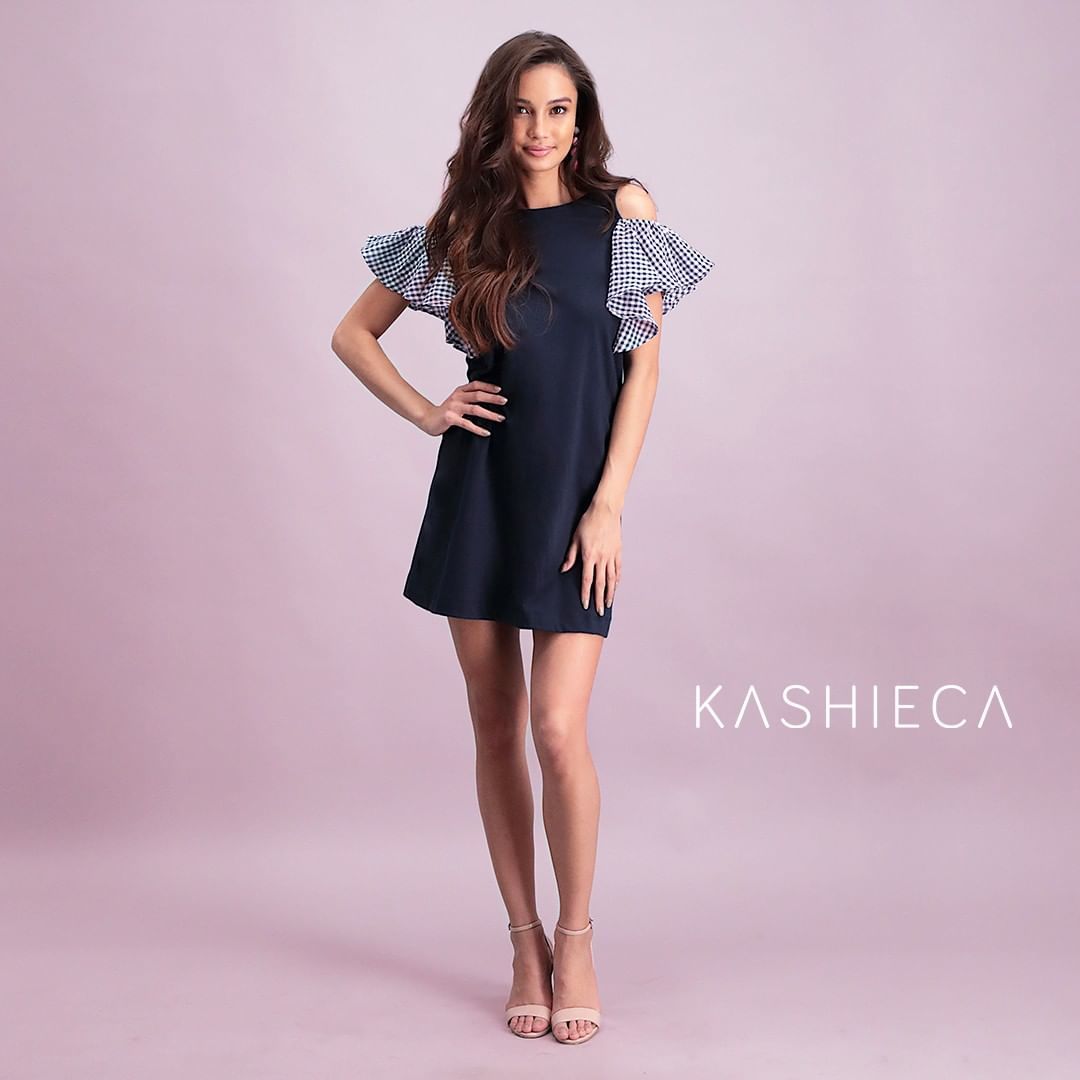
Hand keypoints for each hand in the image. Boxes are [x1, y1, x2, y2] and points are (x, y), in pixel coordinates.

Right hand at [417, 380, 507, 436]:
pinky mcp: (451, 418)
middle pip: (478, 395)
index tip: (499, 390)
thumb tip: (489, 400)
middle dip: (492, 398)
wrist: (428, 419)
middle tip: (504, 401)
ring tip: (500, 418)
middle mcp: (457, 397)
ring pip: (475, 409)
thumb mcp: (457, 401)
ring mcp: (453, 408)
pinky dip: (478, 429)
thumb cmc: (445, 412)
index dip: (488, 386)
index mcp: (459, 391)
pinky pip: (467, 424)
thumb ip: (469, 399)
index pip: (475, 385)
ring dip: (490, 414)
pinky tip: (486, 432)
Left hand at [560, 500, 621, 615]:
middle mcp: (601, 558)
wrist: (605, 510)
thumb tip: (564, 569)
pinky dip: (617, 579)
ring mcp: (611, 555)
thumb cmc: (588, 521)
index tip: (585, 605)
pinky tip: (616, 586)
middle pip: (600, 584)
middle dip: (599, 599)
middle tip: (599, 612)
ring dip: (610, 593)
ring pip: (612, 579)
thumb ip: (570, 555)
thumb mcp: (575, 538)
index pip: (587, 580)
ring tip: (608, 603)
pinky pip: (618, 569)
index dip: (586, 594)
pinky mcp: (618, 551)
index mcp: (589, 556)